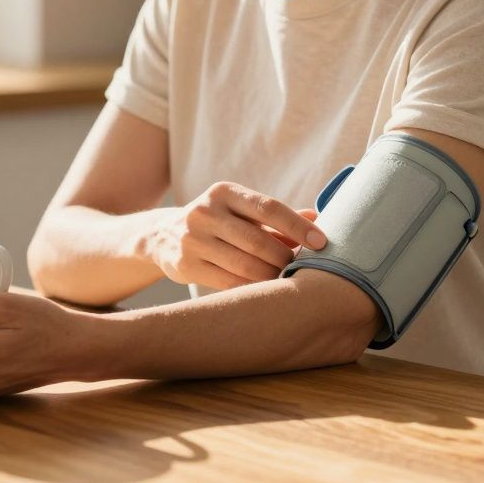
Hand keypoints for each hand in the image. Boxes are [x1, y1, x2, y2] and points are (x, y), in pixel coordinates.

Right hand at [146, 182, 325, 289]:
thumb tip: (318, 217)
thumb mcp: (240, 211)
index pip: (268, 207)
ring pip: (244, 264)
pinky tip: (264, 290)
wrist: (162, 236)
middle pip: (258, 240)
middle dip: (285, 257)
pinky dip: (251, 288)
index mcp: (224, 192)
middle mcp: (206, 212)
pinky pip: (228, 281)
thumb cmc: (217, 223)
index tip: (321, 242)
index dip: (297, 226)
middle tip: (302, 268)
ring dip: (271, 276)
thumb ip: (276, 217)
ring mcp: (192, 239)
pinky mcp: (185, 264)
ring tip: (285, 280)